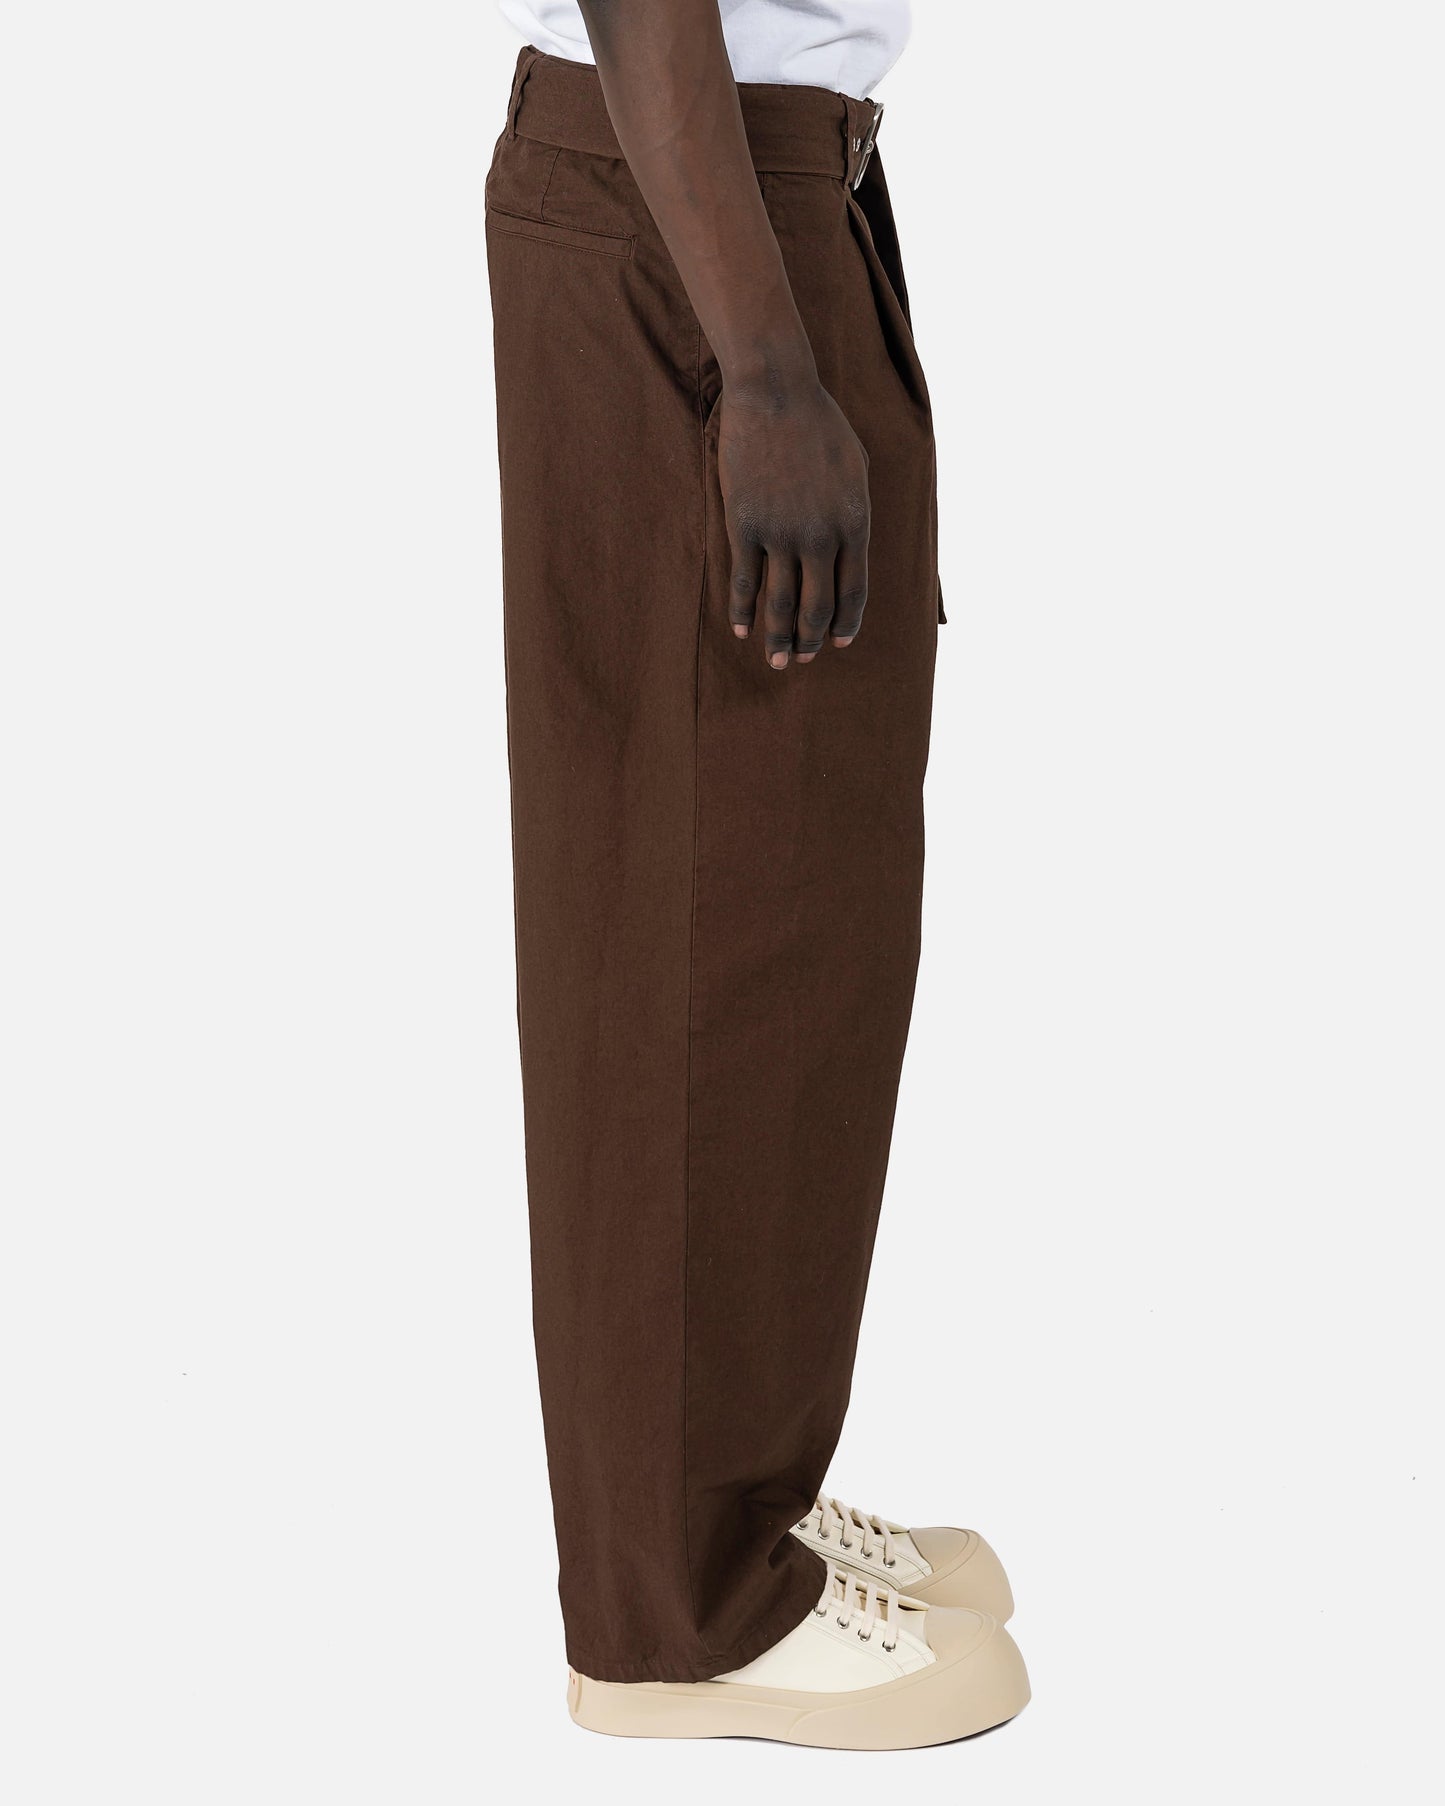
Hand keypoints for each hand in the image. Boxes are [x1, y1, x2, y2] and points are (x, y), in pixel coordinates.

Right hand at [718, 380, 869, 668]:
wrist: (775, 392)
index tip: (837, 643)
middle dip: (810, 641)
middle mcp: (821, 536)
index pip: (854, 591)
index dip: (845, 623)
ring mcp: (781, 533)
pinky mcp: (745, 525)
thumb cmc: (820, 424)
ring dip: (778, 638)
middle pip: (817, 607)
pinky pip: (744, 581)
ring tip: (776, 660)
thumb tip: (851, 550)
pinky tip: (742, 631)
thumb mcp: (856, 468)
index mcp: (854, 523)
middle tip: (802, 660)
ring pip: (780, 603)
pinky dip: (742, 611)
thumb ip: (855, 513)